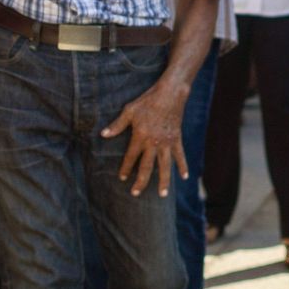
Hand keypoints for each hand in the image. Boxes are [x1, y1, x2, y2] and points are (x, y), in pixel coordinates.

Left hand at [101, 80, 188, 196]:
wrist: (170, 94)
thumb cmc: (148, 101)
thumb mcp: (129, 111)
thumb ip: (117, 125)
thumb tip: (103, 134)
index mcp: (140, 136)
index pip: (131, 157)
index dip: (126, 168)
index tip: (122, 178)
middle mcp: (153, 143)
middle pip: (147, 166)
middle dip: (141, 181)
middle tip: (136, 193)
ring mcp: (166, 142)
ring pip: (165, 166)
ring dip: (163, 181)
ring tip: (162, 194)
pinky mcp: (176, 139)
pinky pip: (180, 155)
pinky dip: (183, 166)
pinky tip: (184, 177)